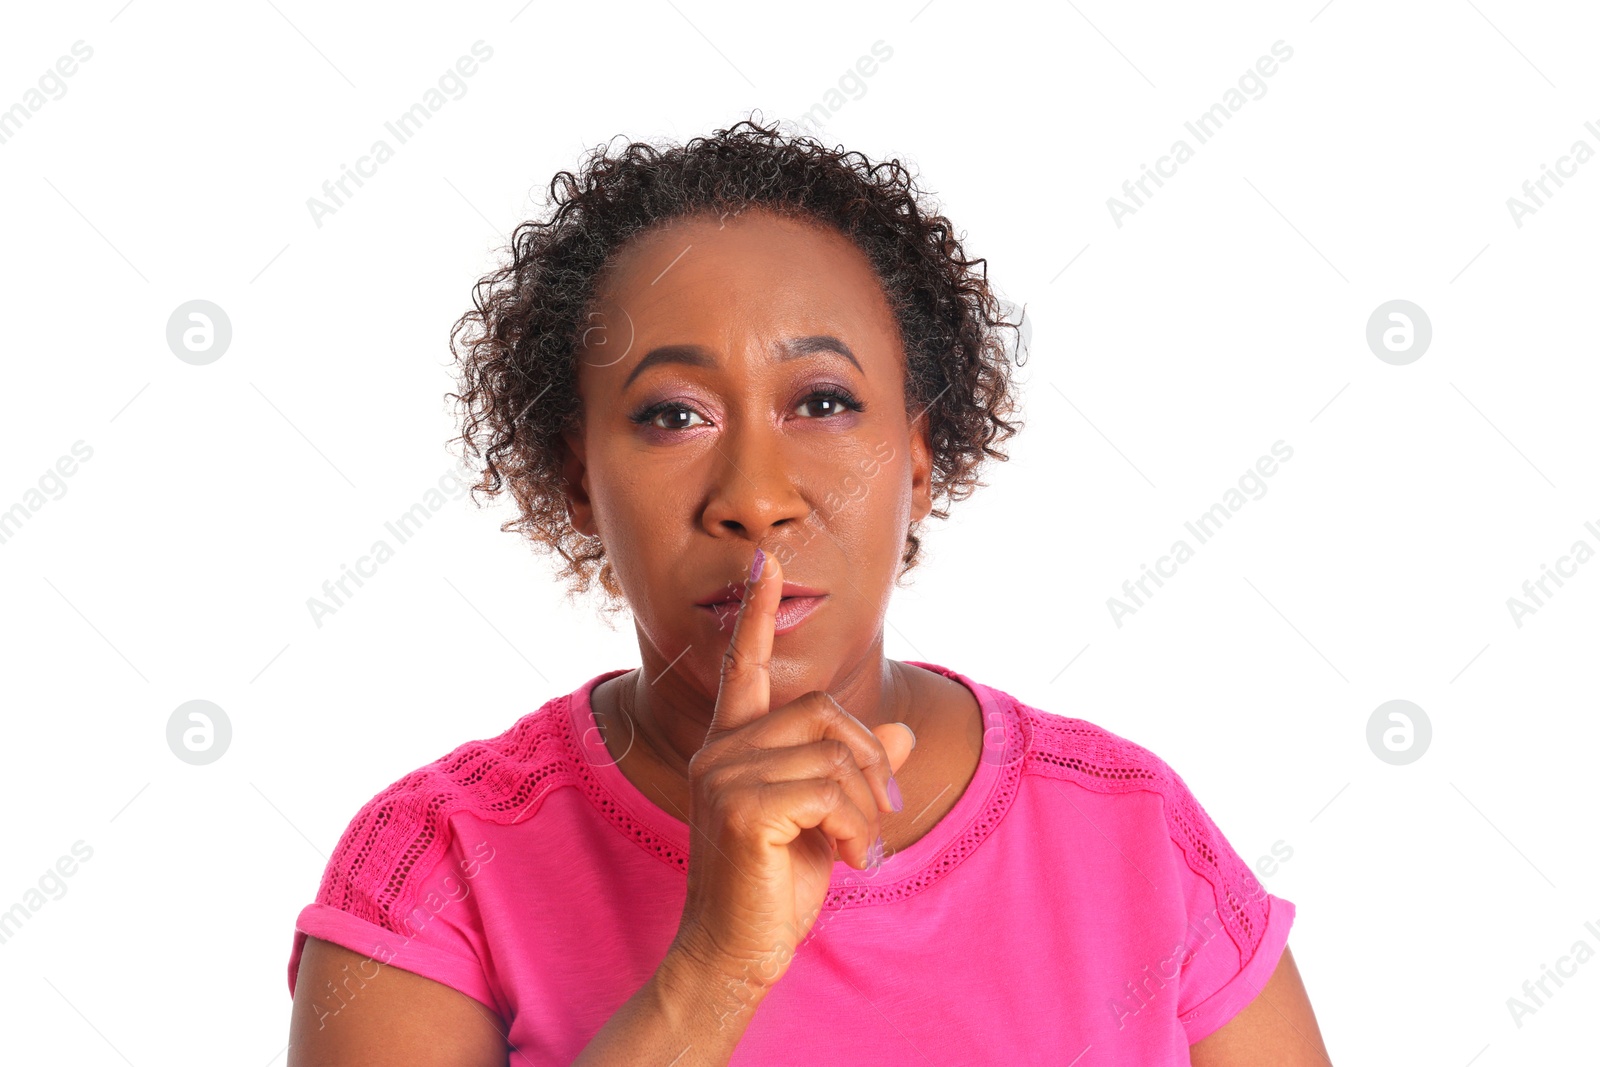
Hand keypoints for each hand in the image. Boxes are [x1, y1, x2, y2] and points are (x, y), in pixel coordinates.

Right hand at [667, 546, 915, 1005]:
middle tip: (881, 812)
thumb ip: (854, 771)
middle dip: (870, 760)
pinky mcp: (744, 807)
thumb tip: (899, 730)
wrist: (735, 954)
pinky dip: (858, 828)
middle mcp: (722, 750)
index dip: (756, 614)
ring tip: (863, 848)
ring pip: (836, 755)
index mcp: (733, 746)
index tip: (766, 564)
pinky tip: (852, 860)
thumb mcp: (828, 822)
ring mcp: (726, 775)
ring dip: (868, 807)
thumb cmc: (774, 890)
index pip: (743, 666)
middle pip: (825, 710)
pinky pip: (831, 792)